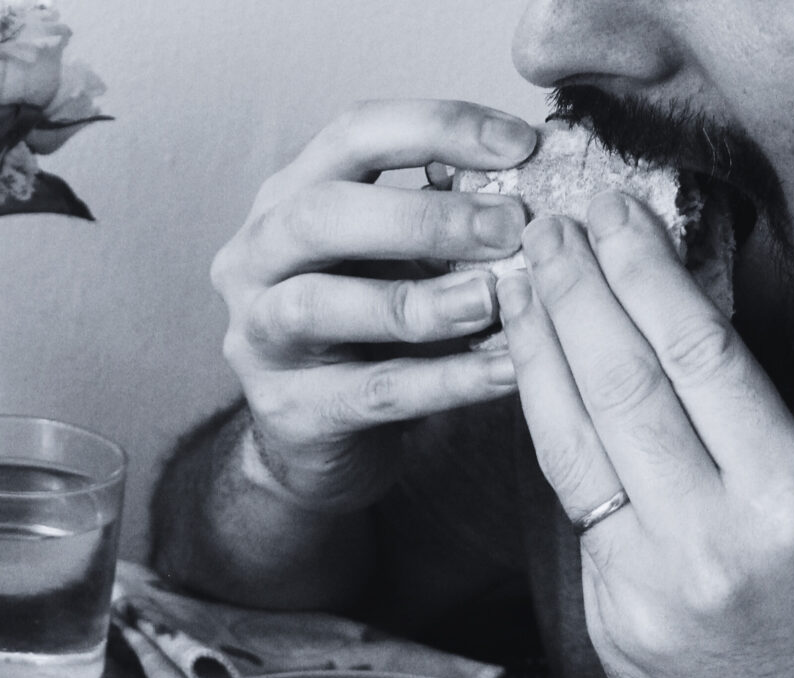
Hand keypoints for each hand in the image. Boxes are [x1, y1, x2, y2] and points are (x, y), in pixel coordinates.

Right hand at [209, 100, 537, 509]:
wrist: (315, 432)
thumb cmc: (370, 326)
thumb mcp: (400, 256)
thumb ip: (446, 212)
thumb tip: (538, 168)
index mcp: (289, 198)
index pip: (352, 135)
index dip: (436, 128)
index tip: (520, 144)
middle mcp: (255, 258)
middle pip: (321, 214)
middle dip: (423, 216)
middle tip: (510, 227)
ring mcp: (258, 335)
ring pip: (320, 305)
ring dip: (418, 300)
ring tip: (493, 299)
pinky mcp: (287, 409)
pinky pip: (370, 391)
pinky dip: (445, 380)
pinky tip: (508, 370)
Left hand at [497, 193, 793, 677]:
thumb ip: (746, 431)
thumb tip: (674, 334)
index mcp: (790, 500)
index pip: (703, 360)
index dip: (645, 278)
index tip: (612, 218)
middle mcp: (716, 540)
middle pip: (625, 389)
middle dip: (575, 297)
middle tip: (543, 229)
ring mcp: (653, 584)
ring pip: (578, 443)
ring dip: (541, 355)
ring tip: (520, 285)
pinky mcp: (611, 616)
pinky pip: (574, 503)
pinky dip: (549, 431)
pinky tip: (531, 381)